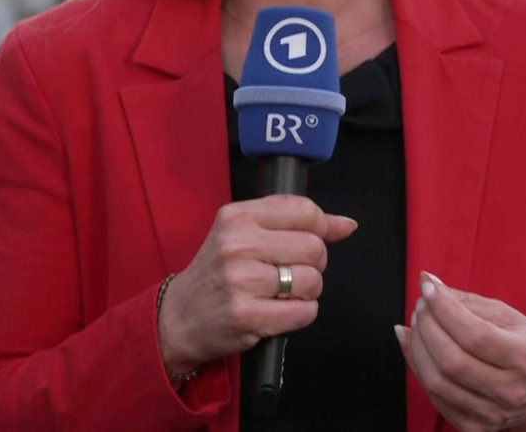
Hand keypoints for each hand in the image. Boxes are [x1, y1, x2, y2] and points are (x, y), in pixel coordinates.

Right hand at [157, 195, 357, 374]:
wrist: (179, 316)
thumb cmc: (217, 273)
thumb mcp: (243, 234)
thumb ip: (294, 223)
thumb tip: (346, 224)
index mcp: (237, 216)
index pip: (304, 210)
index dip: (321, 228)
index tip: (312, 240)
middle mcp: (237, 244)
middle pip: (314, 248)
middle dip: (313, 265)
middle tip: (289, 273)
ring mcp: (241, 280)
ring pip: (312, 281)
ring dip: (306, 292)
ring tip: (281, 294)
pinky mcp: (247, 315)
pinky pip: (304, 312)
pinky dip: (301, 314)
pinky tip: (279, 312)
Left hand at [395, 272, 525, 431]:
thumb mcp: (509, 317)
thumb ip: (467, 300)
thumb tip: (428, 283)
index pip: (475, 335)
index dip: (445, 309)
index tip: (429, 290)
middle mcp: (510, 390)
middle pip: (452, 360)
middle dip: (427, 325)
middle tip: (422, 305)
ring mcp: (492, 414)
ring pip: (437, 382)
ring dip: (417, 346)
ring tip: (418, 322)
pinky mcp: (475, 427)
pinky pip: (434, 397)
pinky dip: (418, 367)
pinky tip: (415, 344)